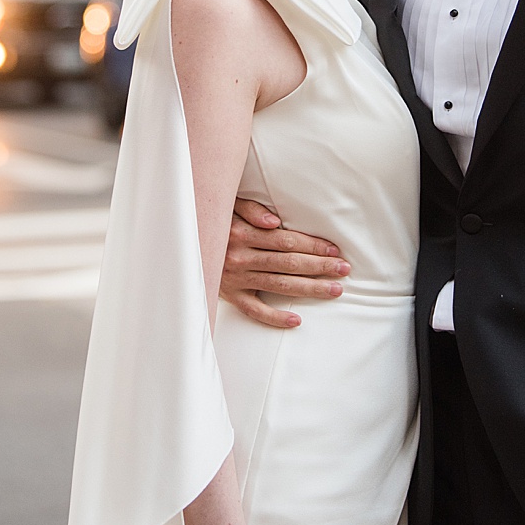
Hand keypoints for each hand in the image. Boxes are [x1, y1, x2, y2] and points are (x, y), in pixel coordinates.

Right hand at [220, 198, 348, 327]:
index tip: (334, 250)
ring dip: (309, 288)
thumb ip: (250, 209)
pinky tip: (296, 320)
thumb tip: (275, 221)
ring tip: (334, 290)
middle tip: (344, 270)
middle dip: (319, 266)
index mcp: (241, 233)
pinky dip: (274, 318)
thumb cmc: (210, 218)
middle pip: (288, 263)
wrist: (180, 242)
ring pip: (279, 286)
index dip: (313, 245)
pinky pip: (254, 311)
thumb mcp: (226, 204)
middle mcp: (239, 257)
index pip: (286, 241)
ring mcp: (234, 279)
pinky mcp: (229, 295)